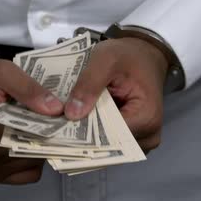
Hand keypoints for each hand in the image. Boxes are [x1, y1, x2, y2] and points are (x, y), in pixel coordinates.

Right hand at [0, 57, 63, 183]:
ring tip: (35, 124)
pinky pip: (24, 174)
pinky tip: (26, 138)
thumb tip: (56, 109)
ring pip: (33, 164)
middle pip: (38, 151)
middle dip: (50, 134)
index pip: (39, 135)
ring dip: (40, 146)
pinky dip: (30, 159)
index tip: (63, 112)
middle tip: (51, 115)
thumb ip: (29, 89)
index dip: (57, 123)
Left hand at [64, 37, 168, 152]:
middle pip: (107, 145)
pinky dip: (91, 132)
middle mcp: (146, 137)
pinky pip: (108, 140)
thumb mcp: (106, 59)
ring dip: (84, 136)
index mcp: (146, 119)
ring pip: (105, 146)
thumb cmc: (128, 55)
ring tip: (61, 124)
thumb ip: (89, 84)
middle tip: (54, 126)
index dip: (82, 134)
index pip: (109, 137)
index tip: (57, 128)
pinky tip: (75, 122)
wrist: (144, 54)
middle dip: (80, 137)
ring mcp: (140, 140)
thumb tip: (71, 114)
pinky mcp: (131, 137)